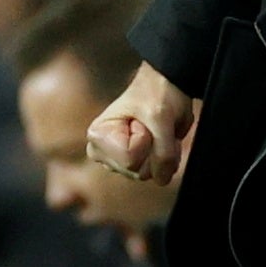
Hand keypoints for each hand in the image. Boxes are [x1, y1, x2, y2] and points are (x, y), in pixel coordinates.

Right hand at [86, 62, 194, 184]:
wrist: (167, 86)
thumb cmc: (156, 94)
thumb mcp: (160, 119)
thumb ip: (163, 154)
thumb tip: (162, 180)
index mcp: (98, 136)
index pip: (129, 159)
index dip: (144, 141)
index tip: (141, 121)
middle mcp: (103, 152)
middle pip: (137, 171)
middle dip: (153, 149)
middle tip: (150, 126)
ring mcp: (119, 160)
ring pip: (147, 174)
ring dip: (161, 153)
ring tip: (156, 131)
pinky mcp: (135, 165)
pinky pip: (157, 175)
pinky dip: (166, 158)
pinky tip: (161, 140)